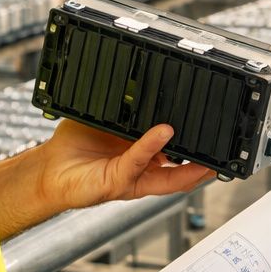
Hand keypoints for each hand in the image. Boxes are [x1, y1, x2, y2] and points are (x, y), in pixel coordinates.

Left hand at [35, 120, 213, 214]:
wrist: (48, 171)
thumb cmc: (73, 146)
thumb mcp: (104, 120)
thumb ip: (125, 110)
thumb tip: (146, 89)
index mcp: (142, 155)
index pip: (175, 152)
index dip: (195, 148)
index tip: (211, 133)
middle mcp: (141, 169)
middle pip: (181, 169)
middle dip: (204, 163)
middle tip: (222, 149)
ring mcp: (133, 178)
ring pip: (170, 174)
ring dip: (189, 163)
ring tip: (205, 150)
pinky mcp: (119, 182)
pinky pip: (138, 161)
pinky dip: (151, 146)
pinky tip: (162, 133)